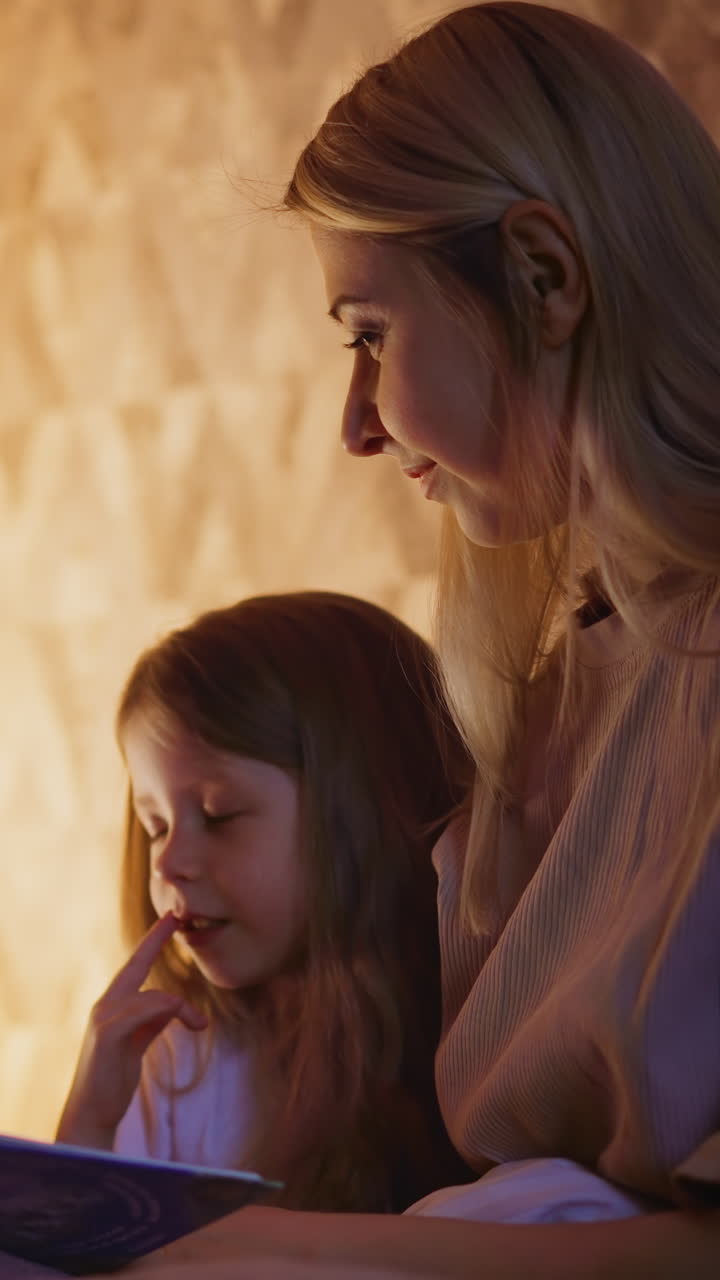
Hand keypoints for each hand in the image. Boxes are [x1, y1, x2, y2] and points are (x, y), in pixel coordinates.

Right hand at [56, 912, 206, 1148]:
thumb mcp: (138, 1043)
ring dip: (181, 1007)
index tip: (169, 919)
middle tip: (175, 917)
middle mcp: (105, 1005)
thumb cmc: (113, 1079)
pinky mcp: (108, 1034)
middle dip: (155, 940)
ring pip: (152, 995)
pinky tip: (187, 1019)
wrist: (91, 1113)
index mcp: (113, 1005)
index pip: (135, 966)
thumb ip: (152, 1021)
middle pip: (135, 964)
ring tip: (199, 1024)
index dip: (152, 942)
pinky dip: (167, 1010)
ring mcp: (103, 1018)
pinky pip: (144, 1011)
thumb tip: (173, 1004)